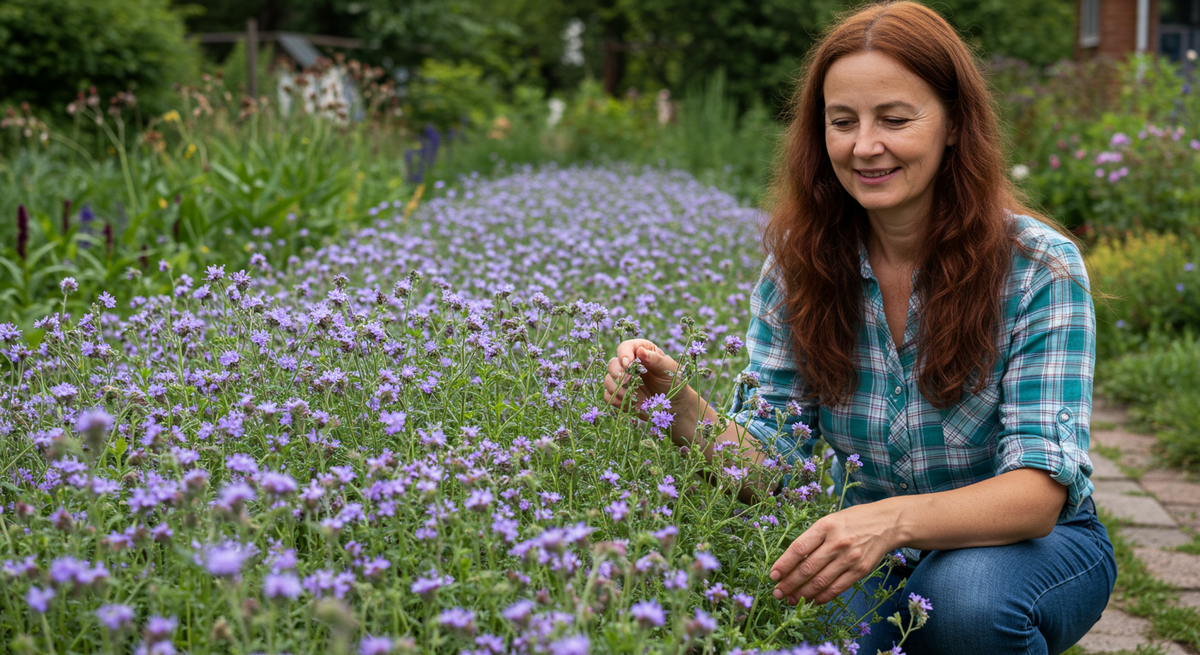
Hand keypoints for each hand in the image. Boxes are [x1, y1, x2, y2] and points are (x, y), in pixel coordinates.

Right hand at [603, 339, 679, 419]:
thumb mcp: (668, 369)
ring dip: (618, 389)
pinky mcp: (619, 395)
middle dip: (618, 374)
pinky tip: (631, 403)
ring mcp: (622, 380)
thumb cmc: (673, 382)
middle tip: (629, 382)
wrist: (674, 404)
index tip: (628, 365)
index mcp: (641, 352)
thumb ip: (655, 359)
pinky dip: (618, 400)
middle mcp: (629, 364)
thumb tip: (640, 351)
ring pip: (608, 380)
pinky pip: (609, 396)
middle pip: (612, 364)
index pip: (624, 347)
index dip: (623, 355)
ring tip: (632, 395)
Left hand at [768, 501, 898, 604]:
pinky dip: (822, 597)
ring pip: (820, 582)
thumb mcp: (829, 521)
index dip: (783, 564)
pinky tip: (811, 601)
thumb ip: (812, 539)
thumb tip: (789, 563)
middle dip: (789, 584)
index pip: (798, 548)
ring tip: (790, 600)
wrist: (886, 523)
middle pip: (807, 568)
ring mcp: (850, 558)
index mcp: (825, 526)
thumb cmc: (851, 521)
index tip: (772, 576)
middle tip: (777, 593)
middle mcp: (837, 542)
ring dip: (802, 594)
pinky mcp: (860, 570)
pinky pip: (837, 588)